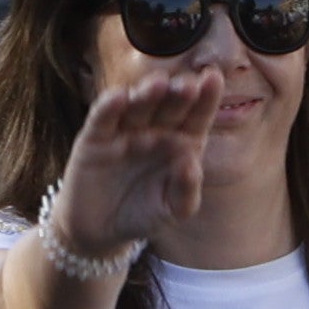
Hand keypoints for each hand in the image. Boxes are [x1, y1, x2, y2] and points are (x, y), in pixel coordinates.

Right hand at [47, 59, 222, 267]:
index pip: (197, 116)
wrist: (101, 230)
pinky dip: (109, 106)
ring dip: (147, 94)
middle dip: (179, 93)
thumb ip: (186, 190)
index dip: (206, 97)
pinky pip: (103, 118)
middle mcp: (155, 130)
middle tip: (187, 85)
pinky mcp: (95, 138)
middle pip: (169, 105)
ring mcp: (125, 130)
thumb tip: (192, 163)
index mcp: (182, 142)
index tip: (214, 79)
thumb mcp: (172, 210)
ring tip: (158, 85)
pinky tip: (119, 96)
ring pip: (137, 105)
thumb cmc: (144, 214)